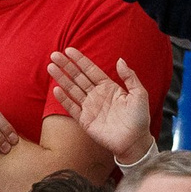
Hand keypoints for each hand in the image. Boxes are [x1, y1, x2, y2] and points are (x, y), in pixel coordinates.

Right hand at [45, 47, 153, 164]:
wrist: (135, 141)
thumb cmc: (139, 118)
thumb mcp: (139, 94)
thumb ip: (130, 77)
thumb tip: (120, 60)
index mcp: (108, 87)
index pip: (91, 70)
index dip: (80, 60)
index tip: (69, 50)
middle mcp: (97, 95)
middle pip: (78, 77)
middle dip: (66, 66)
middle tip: (54, 55)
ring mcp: (89, 108)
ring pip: (72, 89)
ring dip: (61, 78)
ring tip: (51, 67)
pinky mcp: (85, 121)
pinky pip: (72, 108)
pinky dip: (64, 99)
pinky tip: (56, 89)